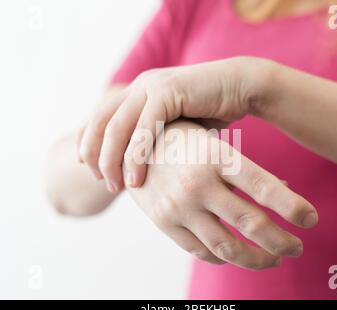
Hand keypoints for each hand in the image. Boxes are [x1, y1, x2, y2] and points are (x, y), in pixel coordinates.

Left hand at [78, 57, 271, 191]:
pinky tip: (136, 179)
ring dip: (112, 160)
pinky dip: (136, 156)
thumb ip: (154, 141)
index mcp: (136, 92)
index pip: (99, 118)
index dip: (88, 144)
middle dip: (94, 155)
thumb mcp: (175, 129)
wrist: (241, 87)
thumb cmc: (210, 113)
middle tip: (101, 181)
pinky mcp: (168, 92)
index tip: (92, 171)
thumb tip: (139, 168)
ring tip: (116, 186)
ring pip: (117, 126)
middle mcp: (138, 86)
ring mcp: (151, 87)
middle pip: (99, 122)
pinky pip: (143, 127)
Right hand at [127, 121, 317, 269]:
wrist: (129, 146)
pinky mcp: (164, 223)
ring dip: (256, 258)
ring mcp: (178, 207)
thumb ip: (242, 170)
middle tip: (297, 247)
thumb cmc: (180, 140)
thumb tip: (283, 187)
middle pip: (250, 223)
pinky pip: (200, 250)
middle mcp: (197, 184)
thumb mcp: (211, 143)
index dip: (292, 207)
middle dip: (281, 241)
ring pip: (226, 246)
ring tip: (273, 259)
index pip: (263, 186)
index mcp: (214, 156)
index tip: (311, 220)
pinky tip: (236, 254)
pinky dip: (223, 257)